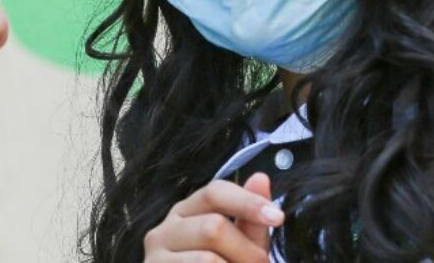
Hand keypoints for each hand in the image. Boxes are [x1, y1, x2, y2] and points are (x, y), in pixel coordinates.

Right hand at [143, 174, 282, 262]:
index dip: (247, 202)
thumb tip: (260, 178)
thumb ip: (251, 219)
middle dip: (247, 252)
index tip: (277, 217)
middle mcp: (165, 229)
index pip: (214, 193)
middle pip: (213, 227)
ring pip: (207, 258)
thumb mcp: (240, 247)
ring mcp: (156, 256)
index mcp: (186, 212)